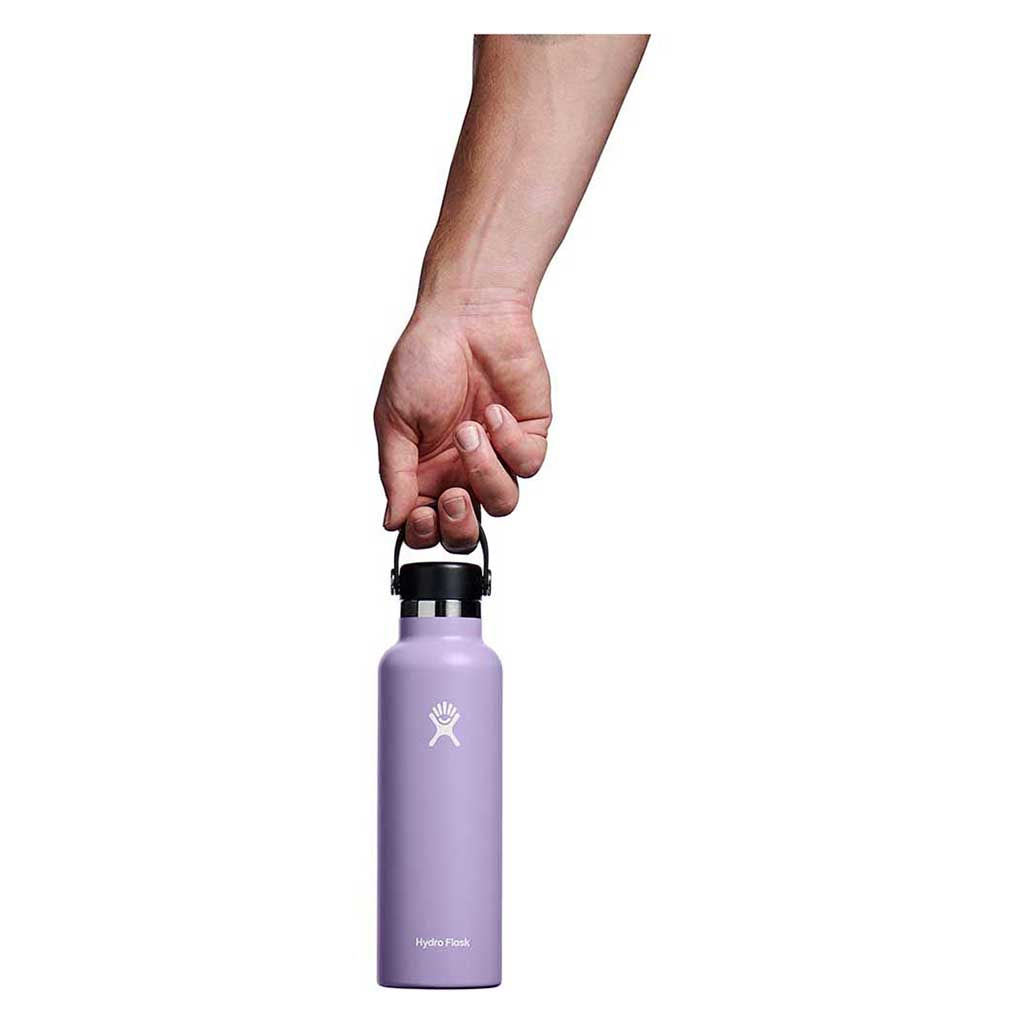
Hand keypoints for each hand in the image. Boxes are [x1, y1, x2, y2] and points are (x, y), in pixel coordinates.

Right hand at [374, 295, 550, 550]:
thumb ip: (396, 474)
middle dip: (461, 525)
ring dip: (484, 473)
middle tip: (452, 496)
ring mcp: (497, 455)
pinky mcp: (528, 435)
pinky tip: (493, 410)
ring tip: (468, 432)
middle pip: (468, 530)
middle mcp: (461, 469)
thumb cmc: (423, 358)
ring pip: (503, 502)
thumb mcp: (393, 419)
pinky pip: (527, 464)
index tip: (421, 515)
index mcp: (424, 471)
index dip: (426, 533)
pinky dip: (508, 441)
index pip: (427, 526)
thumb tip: (392, 521)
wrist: (467, 314)